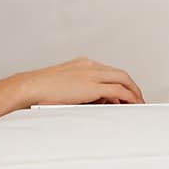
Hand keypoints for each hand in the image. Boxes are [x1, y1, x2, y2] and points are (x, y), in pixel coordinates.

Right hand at [18, 56, 144, 105]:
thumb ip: (80, 91)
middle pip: (120, 73)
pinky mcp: (91, 86)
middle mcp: (89, 65)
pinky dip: (128, 97)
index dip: (120, 83)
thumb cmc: (40, 91)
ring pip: (122, 79)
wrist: (30, 87)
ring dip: (133, 92)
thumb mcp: (63, 87)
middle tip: (137, 99)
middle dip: (132, 87)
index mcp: (82, 64)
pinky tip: (132, 105)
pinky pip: (118, 90)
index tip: (124, 94)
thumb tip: (93, 102)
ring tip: (138, 104)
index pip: (108, 72)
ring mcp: (91, 74)